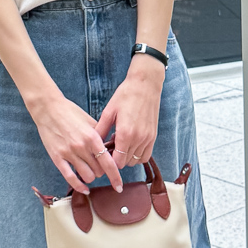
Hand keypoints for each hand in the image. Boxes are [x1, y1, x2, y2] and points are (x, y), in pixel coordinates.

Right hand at [29, 91, 123, 193]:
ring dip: (91, 176)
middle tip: (99, 166)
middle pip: (99, 171)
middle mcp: (82, 147)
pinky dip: (79, 186)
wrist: (48, 109)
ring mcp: (69, 153)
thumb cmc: (70, 113)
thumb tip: (112, 149)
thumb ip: (101, 136)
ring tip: (89, 169)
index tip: (119, 185)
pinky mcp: (57, 158)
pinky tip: (84, 188)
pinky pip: (70, 178)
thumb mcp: (90, 121)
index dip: (116, 177)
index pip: (108, 163)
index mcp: (92, 137)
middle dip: (101, 171)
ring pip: (87, 176)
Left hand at [94, 56, 164, 170]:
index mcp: (125, 133)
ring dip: (127, 156)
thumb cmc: (125, 95)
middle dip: (117, 158)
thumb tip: (94, 143)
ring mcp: (148, 138)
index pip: (117, 161)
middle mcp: (138, 139)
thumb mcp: (109, 111)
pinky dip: (137, 155)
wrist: (145, 85)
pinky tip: (130, 144)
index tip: (103, 153)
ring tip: (120, 143)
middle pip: (126, 162)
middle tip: (110, 146)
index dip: (109, 161)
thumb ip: (101, 130)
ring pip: (136, 161)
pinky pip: (146, 155)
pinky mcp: (153, 136)